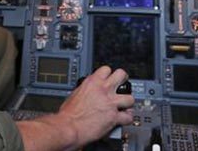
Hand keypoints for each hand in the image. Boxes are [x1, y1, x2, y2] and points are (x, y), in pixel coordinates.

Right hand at [16, 67, 134, 150]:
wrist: (68, 127)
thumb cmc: (67, 114)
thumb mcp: (74, 95)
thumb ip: (84, 91)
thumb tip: (87, 93)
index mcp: (92, 83)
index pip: (106, 69)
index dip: (109, 74)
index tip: (110, 78)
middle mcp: (103, 90)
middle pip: (121, 75)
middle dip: (124, 80)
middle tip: (122, 86)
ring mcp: (110, 103)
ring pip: (130, 98)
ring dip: (128, 103)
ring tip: (125, 106)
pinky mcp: (114, 117)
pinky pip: (128, 117)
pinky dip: (127, 119)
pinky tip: (124, 119)